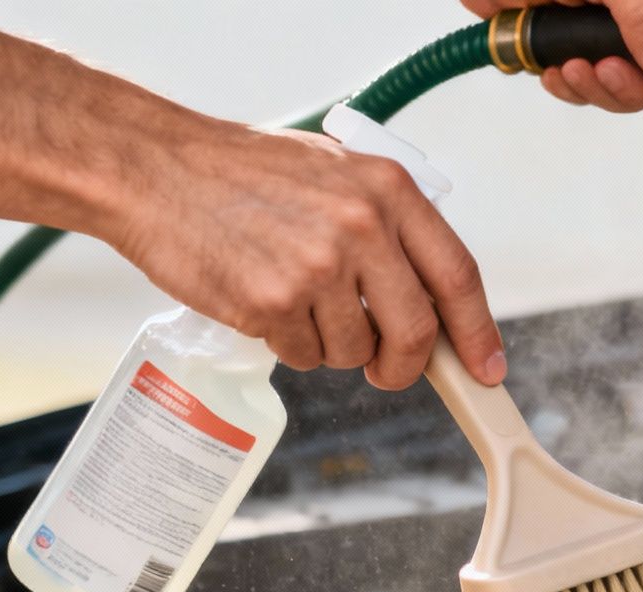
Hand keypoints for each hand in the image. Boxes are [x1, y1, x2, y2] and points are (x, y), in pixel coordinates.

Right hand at [100, 121, 504, 390]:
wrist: (156, 169)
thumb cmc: (243, 173)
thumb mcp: (334, 172)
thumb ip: (386, 224)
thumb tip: (433, 298)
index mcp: (388, 189)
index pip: (457, 275)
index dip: (477, 331)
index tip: (486, 368)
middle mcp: (362, 225)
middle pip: (417, 330)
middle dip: (405, 364)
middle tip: (387, 371)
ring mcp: (319, 267)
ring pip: (355, 351)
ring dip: (332, 346)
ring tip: (295, 301)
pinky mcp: (274, 302)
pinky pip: (306, 355)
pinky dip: (290, 344)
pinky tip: (263, 303)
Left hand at [461, 0, 642, 114]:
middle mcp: (636, 25)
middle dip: (631, 89)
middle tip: (610, 70)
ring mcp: (600, 37)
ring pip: (616, 92)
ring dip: (596, 91)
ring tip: (576, 68)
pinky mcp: (568, 45)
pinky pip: (579, 86)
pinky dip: (568, 87)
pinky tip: (557, 73)